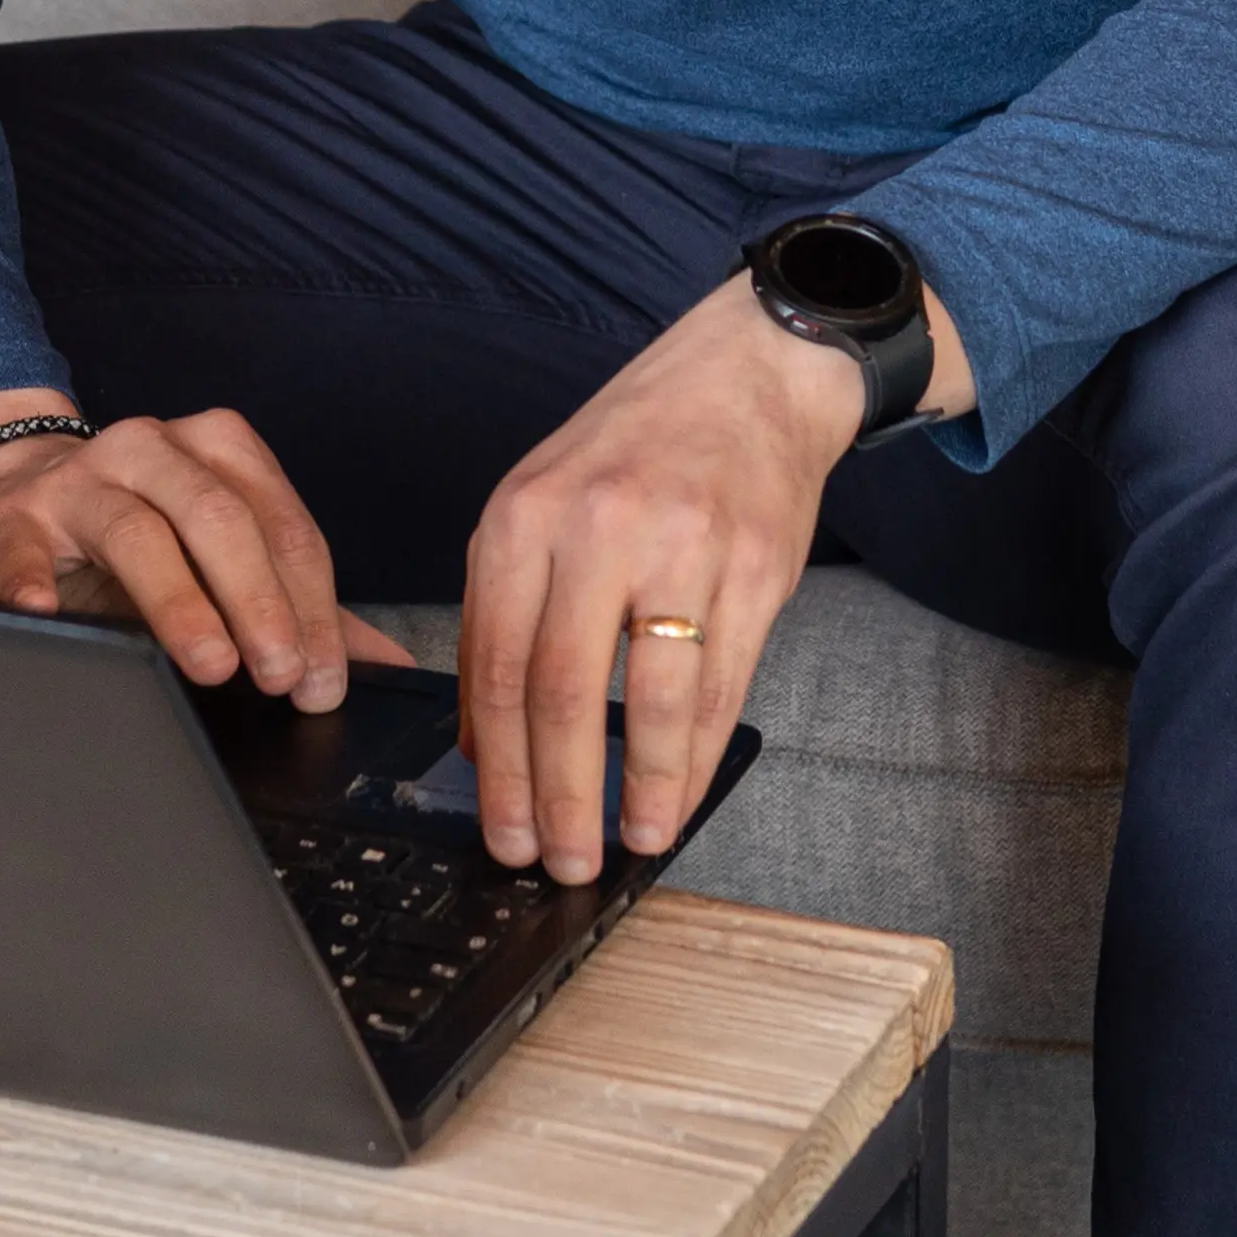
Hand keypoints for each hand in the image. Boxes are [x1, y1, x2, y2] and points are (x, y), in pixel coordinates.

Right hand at [0, 390, 411, 710]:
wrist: (3, 498)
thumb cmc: (126, 535)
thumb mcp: (212, 556)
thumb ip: (292, 602)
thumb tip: (383, 663)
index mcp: (216, 451)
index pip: (282, 526)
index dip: (311, 605)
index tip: (323, 679)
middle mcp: (152, 448)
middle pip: (220, 517)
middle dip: (260, 600)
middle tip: (280, 676)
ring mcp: (78, 479)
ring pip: (137, 529)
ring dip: (179, 600)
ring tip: (210, 661)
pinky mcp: (11, 519)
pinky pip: (24, 548)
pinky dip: (36, 580)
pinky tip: (49, 611)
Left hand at [460, 277, 954, 883]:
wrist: (747, 374)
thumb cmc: (631, 449)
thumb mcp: (538, 504)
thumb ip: (501, 611)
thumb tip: (480, 740)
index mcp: (524, 515)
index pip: (496, 664)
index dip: (497, 768)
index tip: (501, 831)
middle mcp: (597, 527)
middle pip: (562, 692)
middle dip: (557, 798)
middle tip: (559, 863)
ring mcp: (683, 545)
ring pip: (652, 700)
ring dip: (639, 791)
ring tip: (627, 844)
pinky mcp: (755, 567)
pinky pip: (721, 684)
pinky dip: (696, 755)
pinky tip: (678, 795)